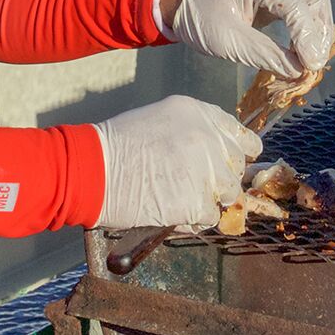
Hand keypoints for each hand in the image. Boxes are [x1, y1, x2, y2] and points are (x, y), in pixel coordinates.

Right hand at [95, 96, 259, 229]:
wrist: (91, 168)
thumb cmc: (115, 147)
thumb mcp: (160, 121)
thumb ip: (193, 135)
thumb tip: (216, 159)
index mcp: (199, 114)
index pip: (242, 138)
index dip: (237, 156)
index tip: (229, 167)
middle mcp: (209, 138)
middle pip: (237, 168)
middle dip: (221, 182)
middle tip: (193, 188)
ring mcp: (207, 170)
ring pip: (229, 195)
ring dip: (208, 202)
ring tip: (178, 199)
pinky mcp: (198, 201)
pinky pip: (210, 218)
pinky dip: (193, 220)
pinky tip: (171, 212)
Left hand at [167, 0, 334, 76]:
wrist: (182, 1)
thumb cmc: (200, 18)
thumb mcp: (228, 42)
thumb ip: (266, 55)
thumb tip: (299, 71)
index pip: (297, 5)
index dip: (308, 37)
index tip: (312, 66)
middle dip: (319, 32)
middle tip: (315, 64)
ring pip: (314, 0)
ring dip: (317, 30)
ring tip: (310, 60)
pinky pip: (303, 4)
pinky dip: (307, 26)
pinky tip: (303, 49)